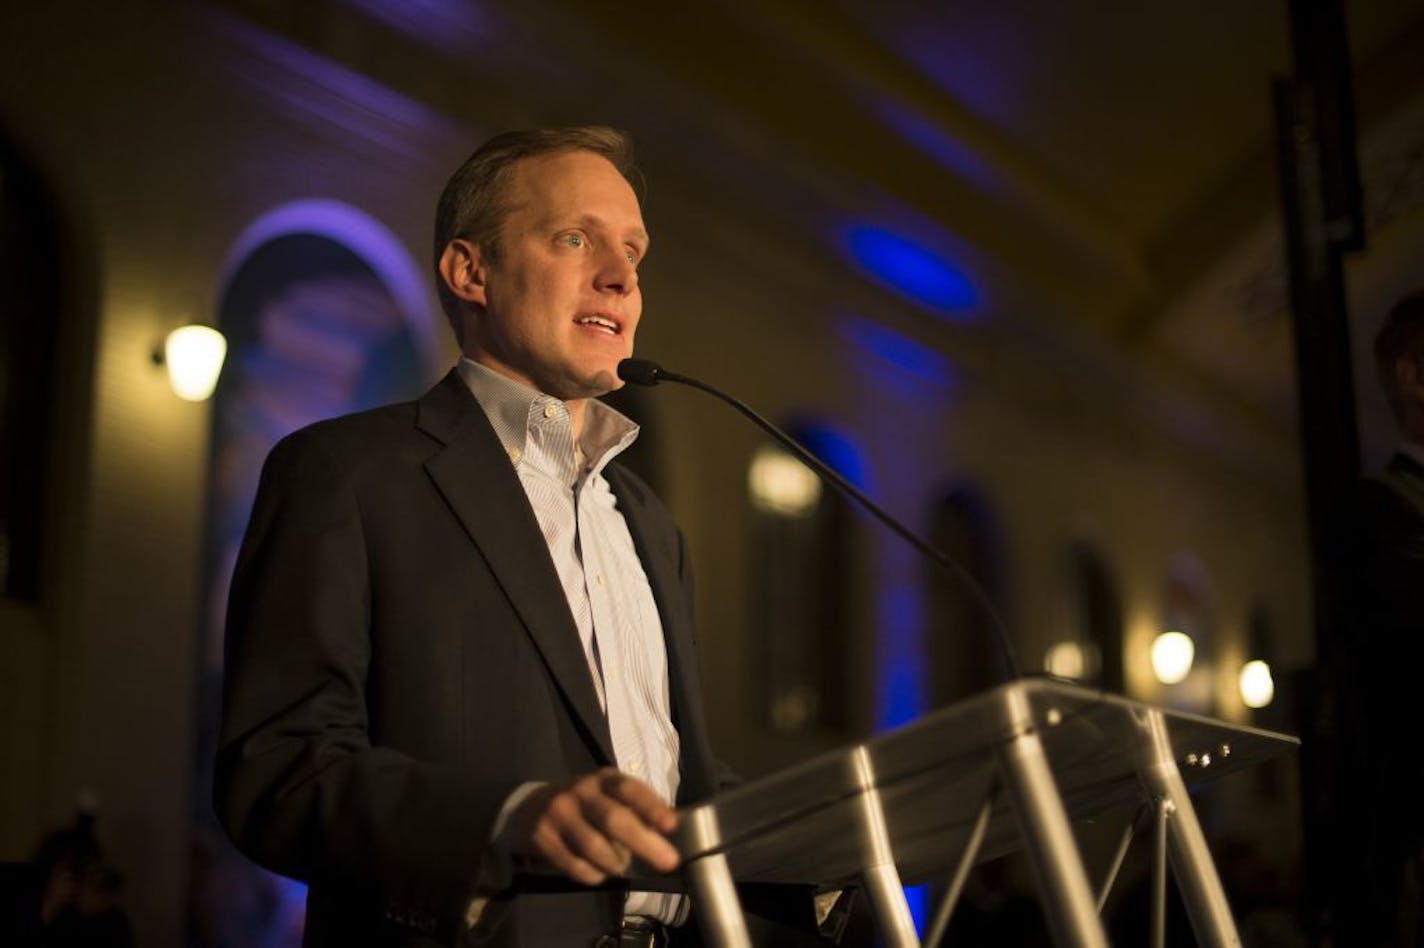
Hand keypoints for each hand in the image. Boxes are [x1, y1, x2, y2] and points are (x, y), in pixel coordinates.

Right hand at [507, 768, 679, 884]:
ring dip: (616, 862)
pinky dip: (593, 874)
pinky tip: (598, 871)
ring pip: (594, 846)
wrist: (529, 809)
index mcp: (603, 778)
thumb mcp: (608, 795)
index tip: (671, 825)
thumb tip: (667, 831)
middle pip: (614, 819)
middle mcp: (580, 792)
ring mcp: (559, 814)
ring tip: (621, 865)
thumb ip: (635, 809)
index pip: (629, 789)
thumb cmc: (584, 804)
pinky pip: (575, 865)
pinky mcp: (542, 837)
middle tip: (668, 862)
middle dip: (644, 843)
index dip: (651, 806)